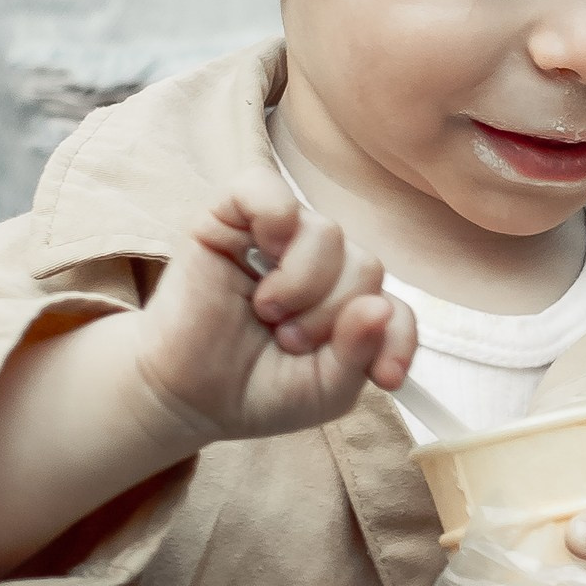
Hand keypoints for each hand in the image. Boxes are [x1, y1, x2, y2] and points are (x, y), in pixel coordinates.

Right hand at [128, 177, 414, 447]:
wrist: (187, 396)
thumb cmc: (253, 391)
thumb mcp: (322, 390)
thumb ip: (358, 353)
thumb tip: (381, 305)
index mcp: (345, 305)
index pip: (395, 305)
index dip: (398, 339)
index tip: (384, 378)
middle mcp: (318, 264)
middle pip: (364, 265)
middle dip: (333, 316)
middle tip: (290, 342)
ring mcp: (276, 237)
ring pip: (327, 232)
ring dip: (304, 284)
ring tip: (269, 314)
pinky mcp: (230, 216)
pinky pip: (266, 189)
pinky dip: (275, 219)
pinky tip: (264, 256)